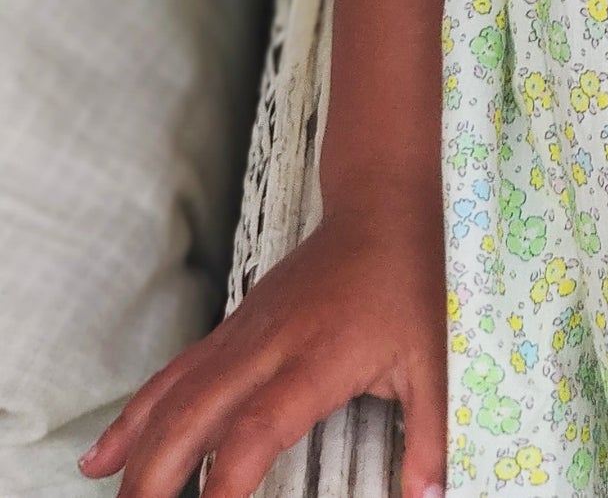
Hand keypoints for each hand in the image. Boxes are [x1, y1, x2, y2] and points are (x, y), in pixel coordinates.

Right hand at [75, 193, 446, 497]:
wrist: (382, 206)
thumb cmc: (411, 283)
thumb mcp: (435, 358)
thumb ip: (432, 434)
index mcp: (318, 358)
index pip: (258, 426)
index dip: (228, 480)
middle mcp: (268, 346)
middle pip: (195, 413)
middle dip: (157, 477)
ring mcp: (242, 334)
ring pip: (173, 395)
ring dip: (136, 452)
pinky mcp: (232, 328)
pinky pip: (174, 375)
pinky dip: (136, 416)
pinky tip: (102, 456)